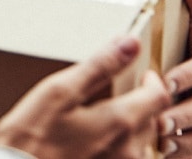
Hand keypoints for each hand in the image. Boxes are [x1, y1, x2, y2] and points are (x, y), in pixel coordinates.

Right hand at [0, 34, 171, 158]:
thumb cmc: (32, 136)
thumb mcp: (60, 91)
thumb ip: (100, 65)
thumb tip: (130, 42)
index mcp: (120, 122)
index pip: (159, 96)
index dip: (153, 80)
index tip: (141, 72)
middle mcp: (129, 150)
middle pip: (154, 120)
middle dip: (144, 103)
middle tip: (124, 92)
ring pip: (143, 144)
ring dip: (135, 127)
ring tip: (110, 118)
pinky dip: (122, 148)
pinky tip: (100, 143)